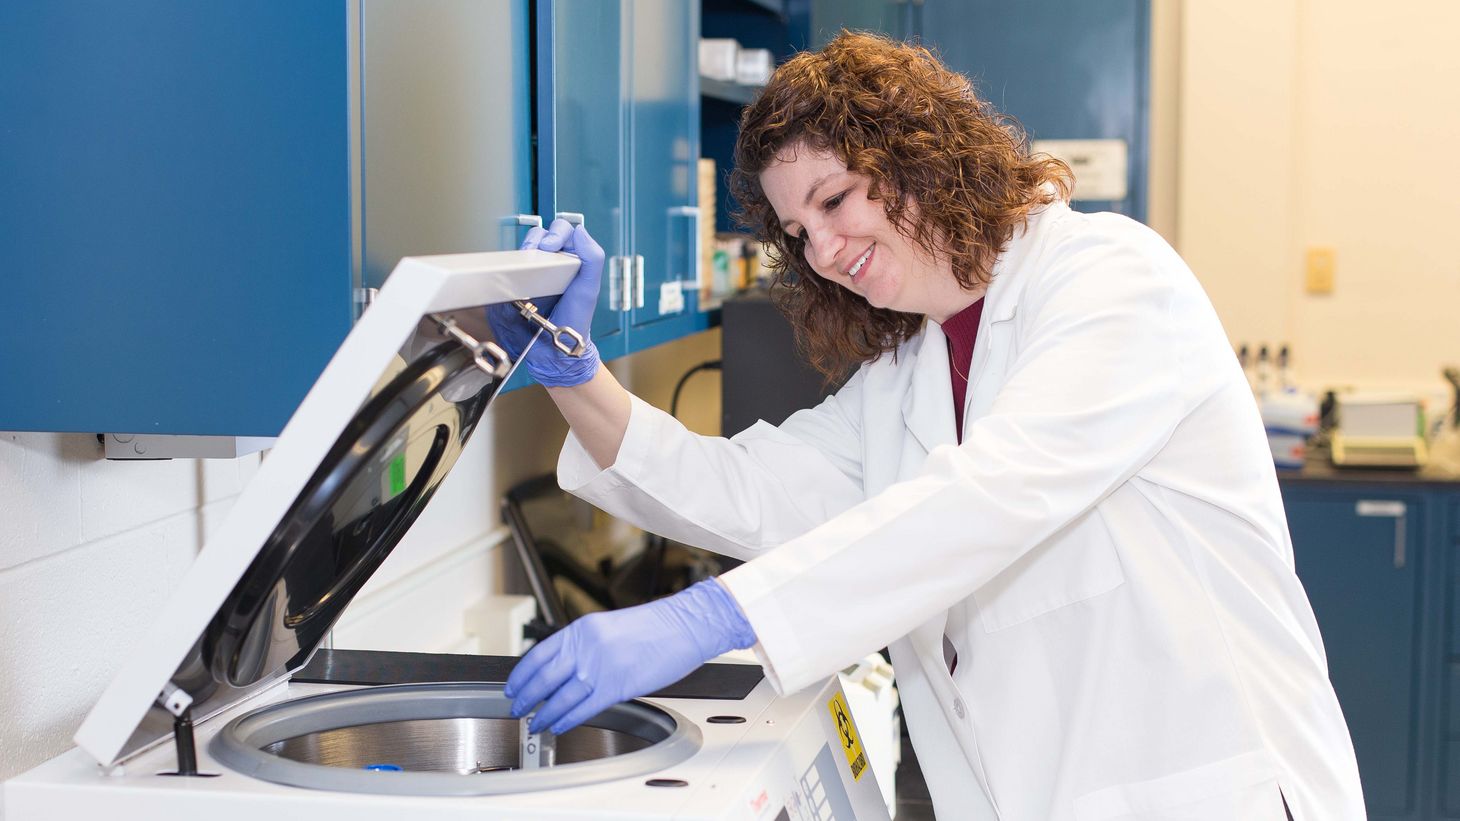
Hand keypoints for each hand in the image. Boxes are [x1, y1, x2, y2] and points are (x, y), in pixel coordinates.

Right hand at [486, 217, 604, 386]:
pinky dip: (509, 266)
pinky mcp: (513, 284)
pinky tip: (515, 273)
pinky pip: (507, 267)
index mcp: (569, 260)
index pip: (562, 232)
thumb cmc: (574, 320)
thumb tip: (581, 231)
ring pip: (522, 247)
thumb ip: (592, 259)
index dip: (557, 233)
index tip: (553, 246)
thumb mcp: (588, 290)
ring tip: (528, 260)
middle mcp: (549, 263)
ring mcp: (530, 273)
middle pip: (539, 234)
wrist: (553, 349)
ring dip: (524, 249)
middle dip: (538, 237)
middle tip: (541, 250)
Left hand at [504, 579, 756, 733]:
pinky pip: (583, 709)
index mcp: (581, 629)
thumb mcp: (608, 627)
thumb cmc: (654, 626)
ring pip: (560, 698)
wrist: (683, 626)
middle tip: (516, 708)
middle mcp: (586, 647)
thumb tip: (564, 667)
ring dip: (544, 714)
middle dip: (526, 698)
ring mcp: (599, 668)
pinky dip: (566, 720)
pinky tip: (559, 725)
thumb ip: (584, 645)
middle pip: (544, 679)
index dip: (521, 675)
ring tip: (535, 723)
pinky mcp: (616, 687)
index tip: (513, 686)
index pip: (539, 655)